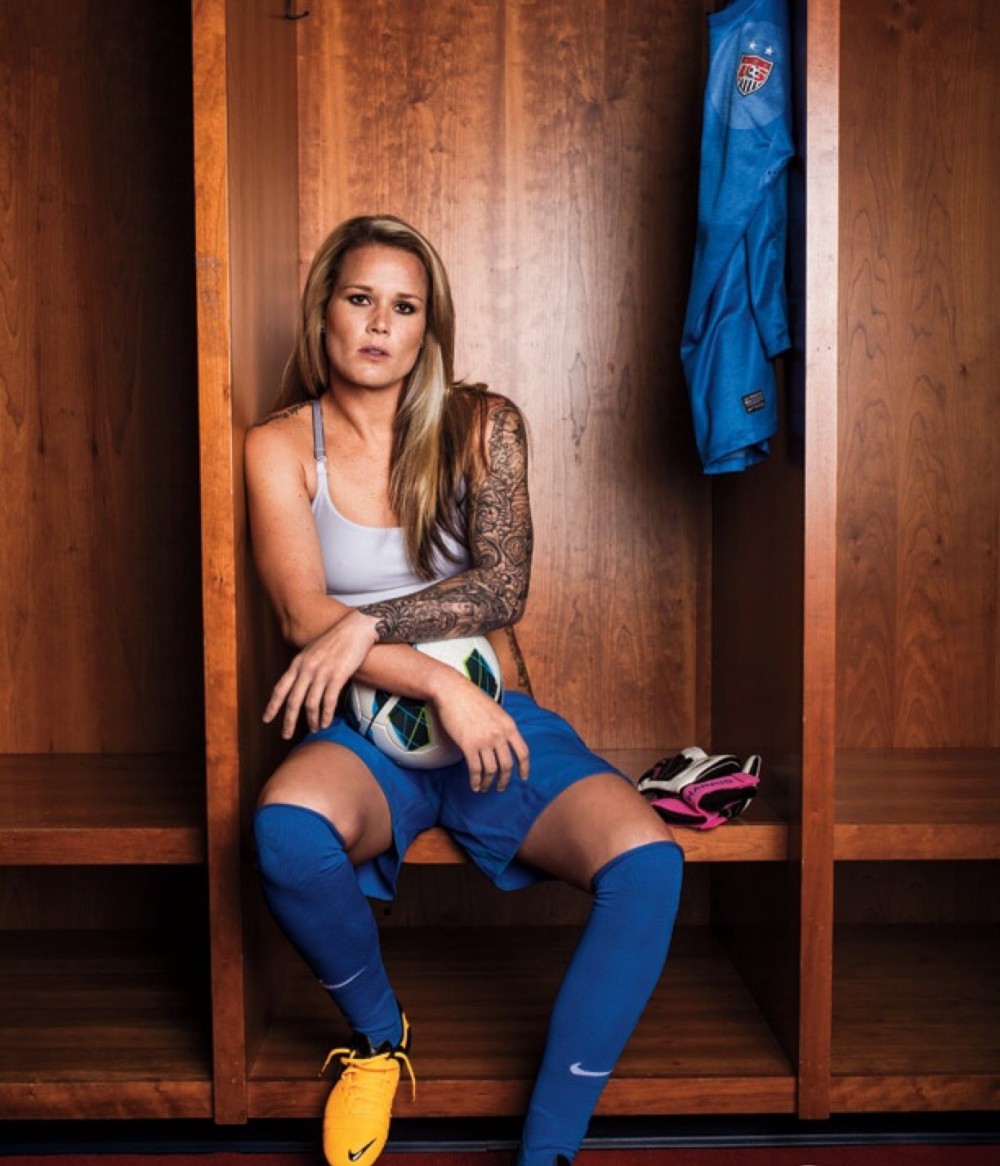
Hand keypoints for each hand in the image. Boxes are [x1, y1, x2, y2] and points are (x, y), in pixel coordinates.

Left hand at [263, 609, 377, 738]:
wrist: (355, 629)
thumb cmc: (335, 640)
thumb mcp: (312, 651)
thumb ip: (302, 666)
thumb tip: (296, 683)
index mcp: (298, 663)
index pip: (280, 688)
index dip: (272, 706)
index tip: (266, 719)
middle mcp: (307, 668)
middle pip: (293, 701)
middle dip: (288, 721)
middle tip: (286, 735)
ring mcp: (322, 672)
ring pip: (311, 703)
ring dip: (311, 720)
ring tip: (314, 729)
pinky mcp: (338, 676)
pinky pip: (328, 701)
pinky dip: (326, 715)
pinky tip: (326, 723)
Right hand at [431, 671, 530, 792]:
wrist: (452, 691)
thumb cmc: (472, 698)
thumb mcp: (496, 710)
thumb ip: (503, 726)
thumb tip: (505, 743)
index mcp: (509, 725)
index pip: (523, 752)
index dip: (524, 768)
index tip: (523, 778)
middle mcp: (499, 735)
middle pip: (507, 765)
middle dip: (504, 780)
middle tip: (501, 788)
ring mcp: (484, 740)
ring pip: (491, 770)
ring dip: (488, 782)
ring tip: (485, 788)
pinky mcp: (468, 745)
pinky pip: (475, 769)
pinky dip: (475, 781)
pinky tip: (474, 786)